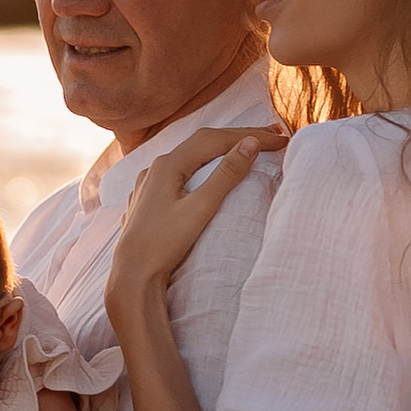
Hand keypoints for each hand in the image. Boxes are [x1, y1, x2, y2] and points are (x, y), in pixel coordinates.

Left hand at [105, 129, 280, 317]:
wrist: (131, 275)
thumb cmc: (163, 244)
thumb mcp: (201, 208)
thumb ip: (226, 175)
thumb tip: (251, 144)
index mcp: (168, 164)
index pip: (216, 139)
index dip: (250, 136)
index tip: (280, 139)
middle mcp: (156, 167)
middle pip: (203, 142)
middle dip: (238, 137)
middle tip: (273, 135)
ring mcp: (150, 182)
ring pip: (191, 155)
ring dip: (221, 149)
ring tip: (248, 146)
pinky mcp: (149, 198)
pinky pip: (181, 171)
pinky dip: (204, 164)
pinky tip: (210, 168)